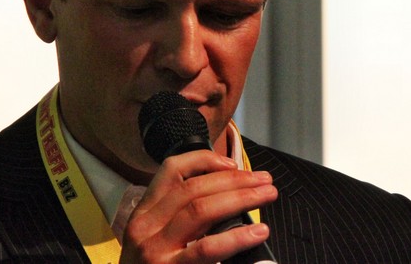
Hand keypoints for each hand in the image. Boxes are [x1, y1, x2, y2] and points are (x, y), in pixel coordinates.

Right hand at [119, 150, 276, 263]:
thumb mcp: (155, 238)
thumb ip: (181, 217)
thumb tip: (229, 195)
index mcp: (144, 213)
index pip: (171, 170)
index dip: (205, 160)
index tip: (233, 163)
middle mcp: (145, 227)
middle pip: (194, 188)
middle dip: (235, 180)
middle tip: (263, 180)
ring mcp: (155, 250)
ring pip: (201, 210)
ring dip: (240, 198)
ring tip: (266, 195)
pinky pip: (207, 248)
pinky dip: (237, 237)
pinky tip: (257, 232)